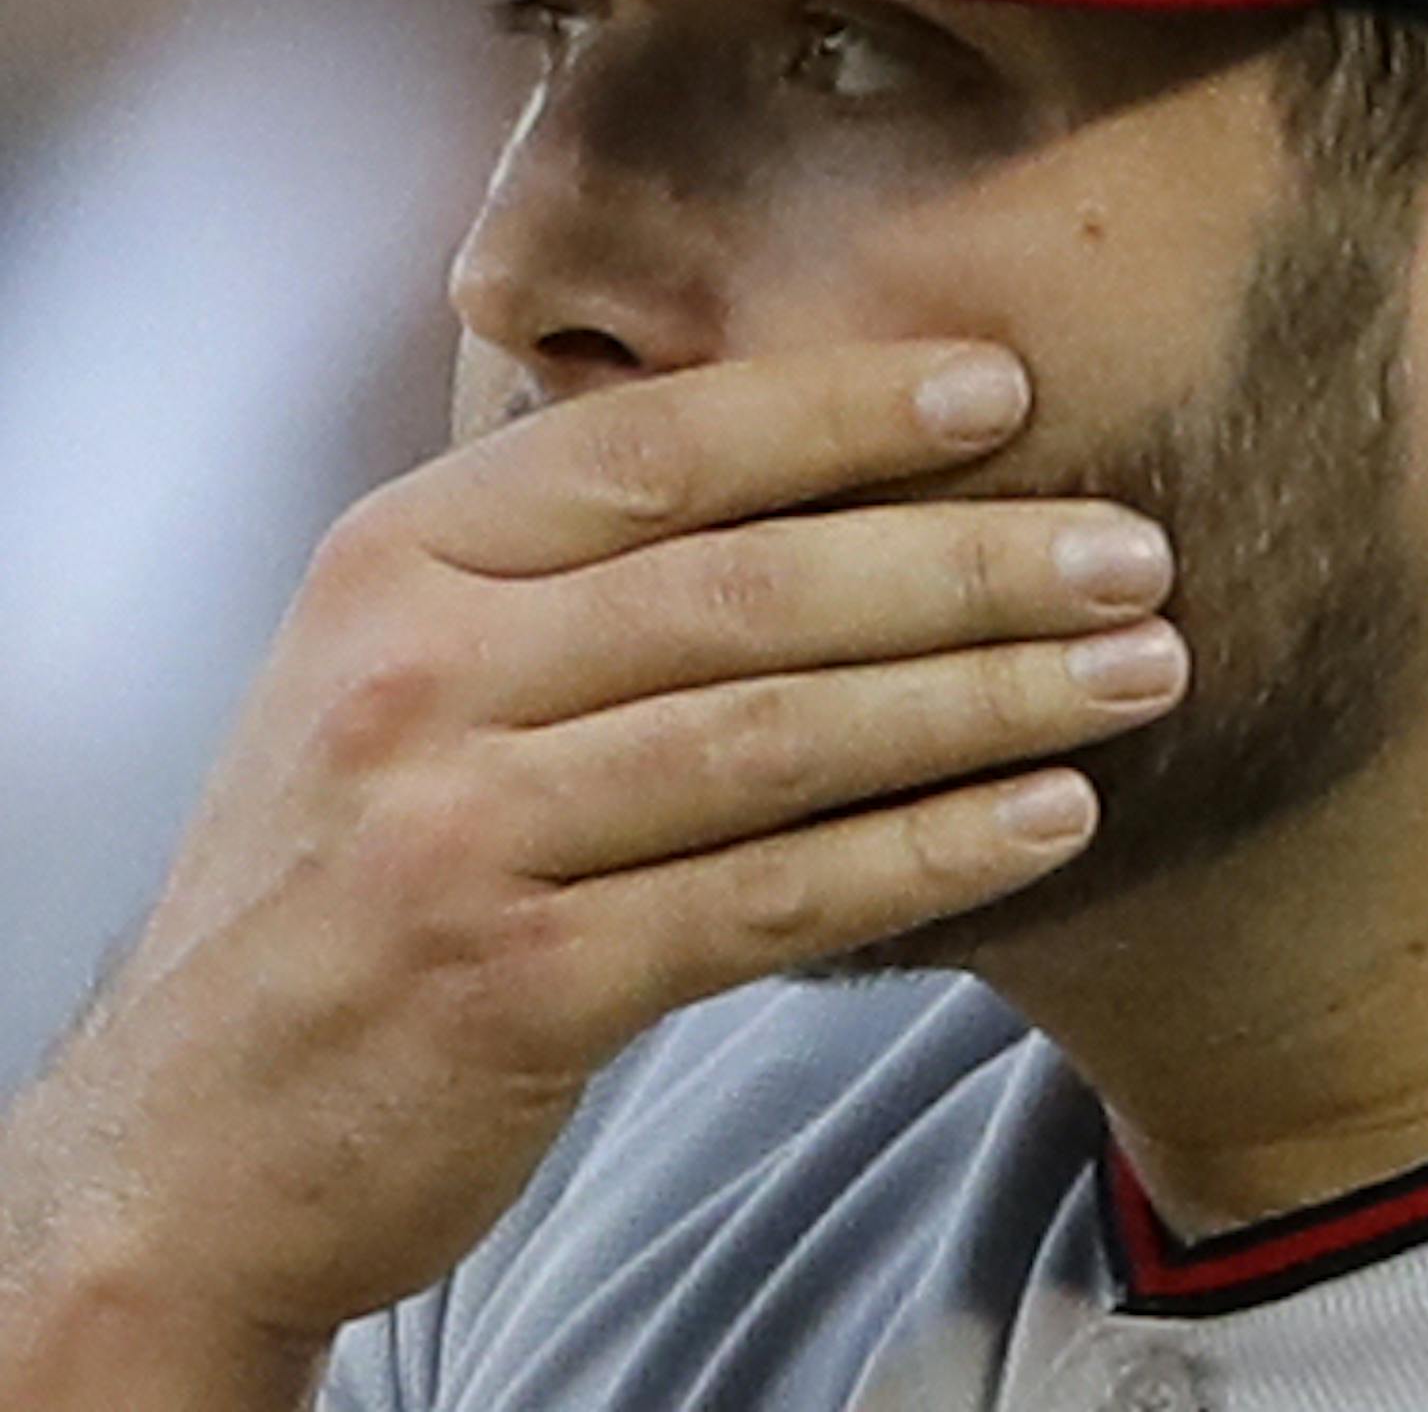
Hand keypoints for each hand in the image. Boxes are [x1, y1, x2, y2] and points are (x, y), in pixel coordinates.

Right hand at [0, 340, 1181, 1363]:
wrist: (198, 1129)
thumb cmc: (352, 863)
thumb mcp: (405, 667)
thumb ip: (568, 573)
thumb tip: (831, 474)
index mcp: (402, 556)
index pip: (657, 445)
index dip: (843, 407)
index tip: (1005, 388)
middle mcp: (421, 673)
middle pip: (748, 588)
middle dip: (968, 561)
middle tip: (1136, 550)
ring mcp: (460, 831)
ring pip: (778, 736)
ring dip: (984, 699)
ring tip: (1139, 670)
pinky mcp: (516, 984)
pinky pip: (767, 897)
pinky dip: (924, 853)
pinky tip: (1048, 819)